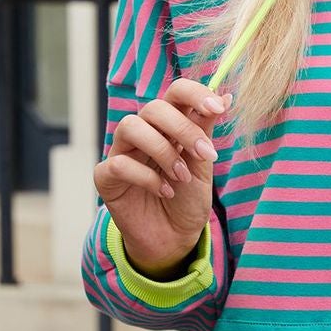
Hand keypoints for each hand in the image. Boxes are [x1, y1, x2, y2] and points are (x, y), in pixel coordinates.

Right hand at [92, 78, 231, 275]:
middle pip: (153, 107)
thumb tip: (224, 98)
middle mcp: (142, 132)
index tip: (216, 107)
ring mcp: (121, 152)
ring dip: (163, 151)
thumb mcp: (202, 164)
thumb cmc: (187, 198)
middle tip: (204, 154)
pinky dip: (147, 177)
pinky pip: (119, 164)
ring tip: (182, 177)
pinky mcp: (106, 176)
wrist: (174, 238)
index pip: (175, 92)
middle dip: (183, 129)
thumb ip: (205, 132)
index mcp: (168, 124)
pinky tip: (164, 192)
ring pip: (130, 126)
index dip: (194, 93)